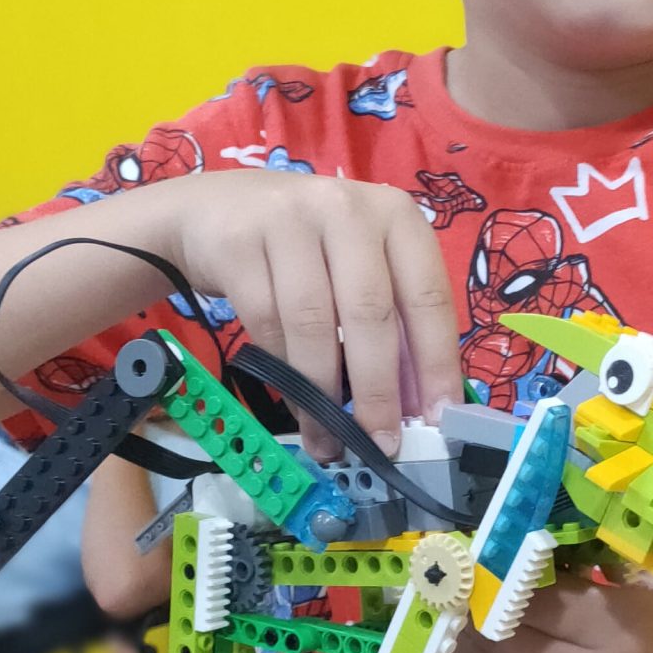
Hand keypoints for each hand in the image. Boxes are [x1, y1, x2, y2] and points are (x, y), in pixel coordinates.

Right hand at [164, 171, 464, 457]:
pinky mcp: (239, 243)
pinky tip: (292, 399)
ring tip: (328, 439)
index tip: (439, 418)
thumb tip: (417, 406)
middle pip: (371, 313)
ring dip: (323, 395)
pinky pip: (267, 322)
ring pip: (315, 324)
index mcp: (395, 216)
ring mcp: (289, 220)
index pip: (428, 296)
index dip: (435, 363)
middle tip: (380, 444)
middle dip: (378, 391)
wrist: (213, 213)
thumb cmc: (306, 249)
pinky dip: (283, 370)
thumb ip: (392, 324)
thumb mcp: (358, 270)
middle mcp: (346, 209)